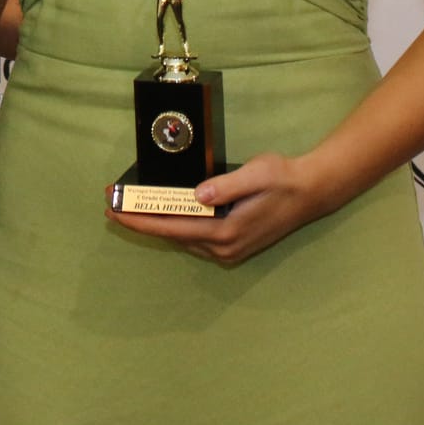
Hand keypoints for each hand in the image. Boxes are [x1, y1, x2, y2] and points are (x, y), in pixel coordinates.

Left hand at [106, 152, 337, 266]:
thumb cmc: (283, 178)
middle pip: (171, 236)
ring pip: (181, 239)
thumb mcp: (256, 173)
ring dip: (155, 223)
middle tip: (111, 202)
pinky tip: (161, 213)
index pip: (172, 228)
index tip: (115, 211)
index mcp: (225, 233)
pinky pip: (193, 238)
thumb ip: (226, 186)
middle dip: (140, 220)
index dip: (140, 219)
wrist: (312, 193)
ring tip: (128, 206)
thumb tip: (198, 194)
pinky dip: (173, 226)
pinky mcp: (232, 246)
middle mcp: (223, 248)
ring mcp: (228, 251)